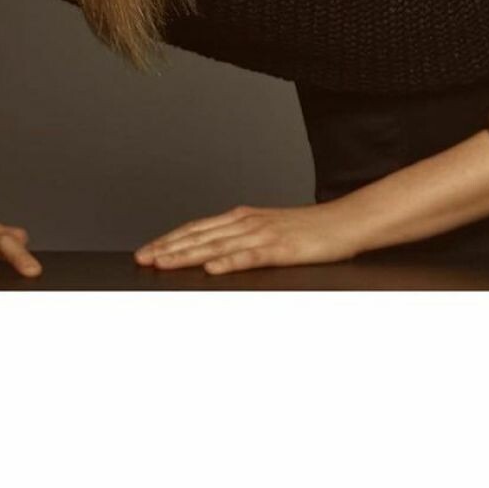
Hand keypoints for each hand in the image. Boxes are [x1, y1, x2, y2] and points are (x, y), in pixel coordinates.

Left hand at [133, 201, 360, 274]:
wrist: (346, 222)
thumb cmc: (311, 230)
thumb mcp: (271, 231)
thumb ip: (244, 240)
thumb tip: (216, 255)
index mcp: (244, 218)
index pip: (198, 228)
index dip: (171, 239)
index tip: (148, 249)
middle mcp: (248, 222)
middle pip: (200, 235)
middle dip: (168, 248)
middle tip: (142, 258)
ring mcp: (263, 234)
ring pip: (217, 245)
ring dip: (187, 255)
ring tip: (163, 263)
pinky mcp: (281, 249)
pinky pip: (250, 256)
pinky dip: (228, 262)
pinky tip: (212, 269)